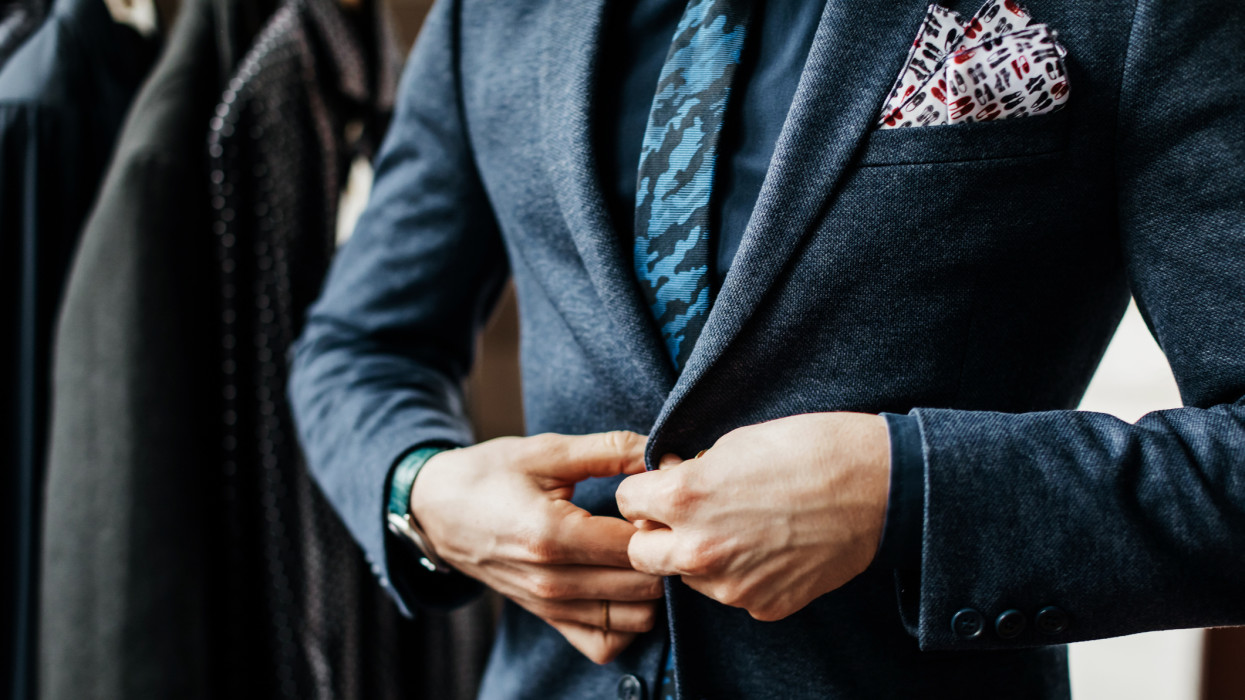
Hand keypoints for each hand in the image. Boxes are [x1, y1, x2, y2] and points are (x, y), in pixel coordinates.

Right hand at [410, 431, 661, 663]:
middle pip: (644, 586)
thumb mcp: (548, 450)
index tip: (659, 501)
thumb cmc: (490, 474)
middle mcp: (553, 582)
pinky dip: (628, 621)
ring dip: (653, 588)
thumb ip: (612, 450)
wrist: (438, 510)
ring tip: (644, 552)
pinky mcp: (549, 620)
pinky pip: (607, 643)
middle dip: (664, 555)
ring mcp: (551, 607)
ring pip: (636, 619)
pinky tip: (625, 583)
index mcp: (553, 536)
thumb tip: (665, 455)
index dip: (661, 522)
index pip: (637, 545)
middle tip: (660, 525)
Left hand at [615, 413, 889, 621]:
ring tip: (742, 526)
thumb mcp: (733, 443)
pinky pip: (733, 592)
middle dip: (655, 534)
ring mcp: (732, 585)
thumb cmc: (808, 449)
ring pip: (687, 577)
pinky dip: (742, 574)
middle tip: (684, 516)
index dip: (645, 491)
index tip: (662, 487)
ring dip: (699, 557)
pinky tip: (771, 546)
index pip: (626, 503)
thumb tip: (670, 482)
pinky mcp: (764, 605)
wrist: (878, 486)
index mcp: (684, 498)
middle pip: (640, 554)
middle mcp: (699, 549)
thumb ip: (690, 472)